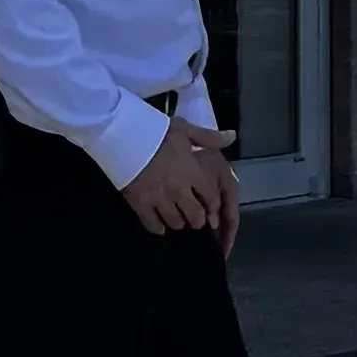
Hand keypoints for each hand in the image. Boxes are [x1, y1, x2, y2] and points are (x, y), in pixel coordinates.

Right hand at [124, 125, 238, 239]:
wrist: (123, 134)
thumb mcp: (185, 129)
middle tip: (193, 215)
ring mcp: (159, 199)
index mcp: (192, 172)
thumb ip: (209, 137)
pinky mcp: (140, 204)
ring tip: (176, 216)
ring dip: (178, 222)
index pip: (211, 197)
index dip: (213, 206)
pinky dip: (158, 227)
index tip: (210, 208)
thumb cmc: (156, 130)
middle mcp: (179, 190)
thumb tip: (232, 136)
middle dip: (197, 219)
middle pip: (195, 217)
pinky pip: (153, 225)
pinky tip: (158, 222)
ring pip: (175, 223)